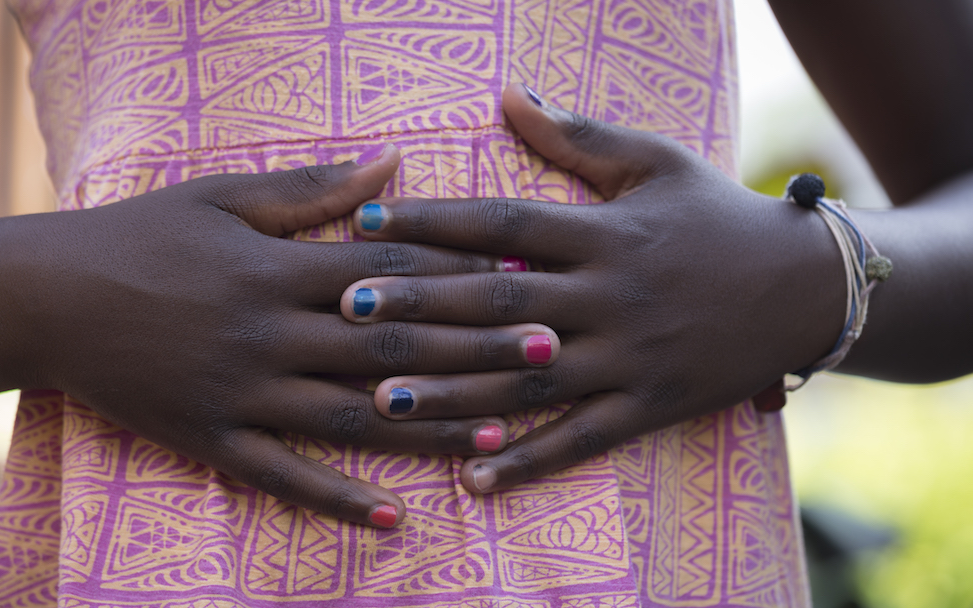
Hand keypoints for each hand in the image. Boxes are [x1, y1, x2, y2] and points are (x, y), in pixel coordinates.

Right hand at [0, 146, 558, 524]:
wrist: (48, 297)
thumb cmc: (140, 236)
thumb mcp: (223, 197)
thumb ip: (314, 191)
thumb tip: (394, 166)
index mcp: (278, 269)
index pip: (388, 274)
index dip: (459, 277)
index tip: (523, 280)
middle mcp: (271, 335)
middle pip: (391, 348)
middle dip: (474, 351)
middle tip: (548, 354)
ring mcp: (244, 394)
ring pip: (354, 418)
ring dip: (432, 430)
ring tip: (501, 437)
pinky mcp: (214, 440)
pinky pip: (284, 477)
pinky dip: (338, 500)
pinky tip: (394, 519)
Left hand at [339, 85, 846, 493]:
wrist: (810, 287)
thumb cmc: (720, 216)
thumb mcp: (655, 162)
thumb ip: (577, 136)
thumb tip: (506, 95)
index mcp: (603, 234)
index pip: (503, 227)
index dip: (432, 224)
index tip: (368, 224)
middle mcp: (609, 299)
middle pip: (499, 305)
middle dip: (421, 308)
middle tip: (347, 308)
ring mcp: (629, 359)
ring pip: (528, 380)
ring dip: (454, 392)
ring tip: (381, 398)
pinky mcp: (650, 407)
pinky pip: (583, 440)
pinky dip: (529, 462)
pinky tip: (474, 479)